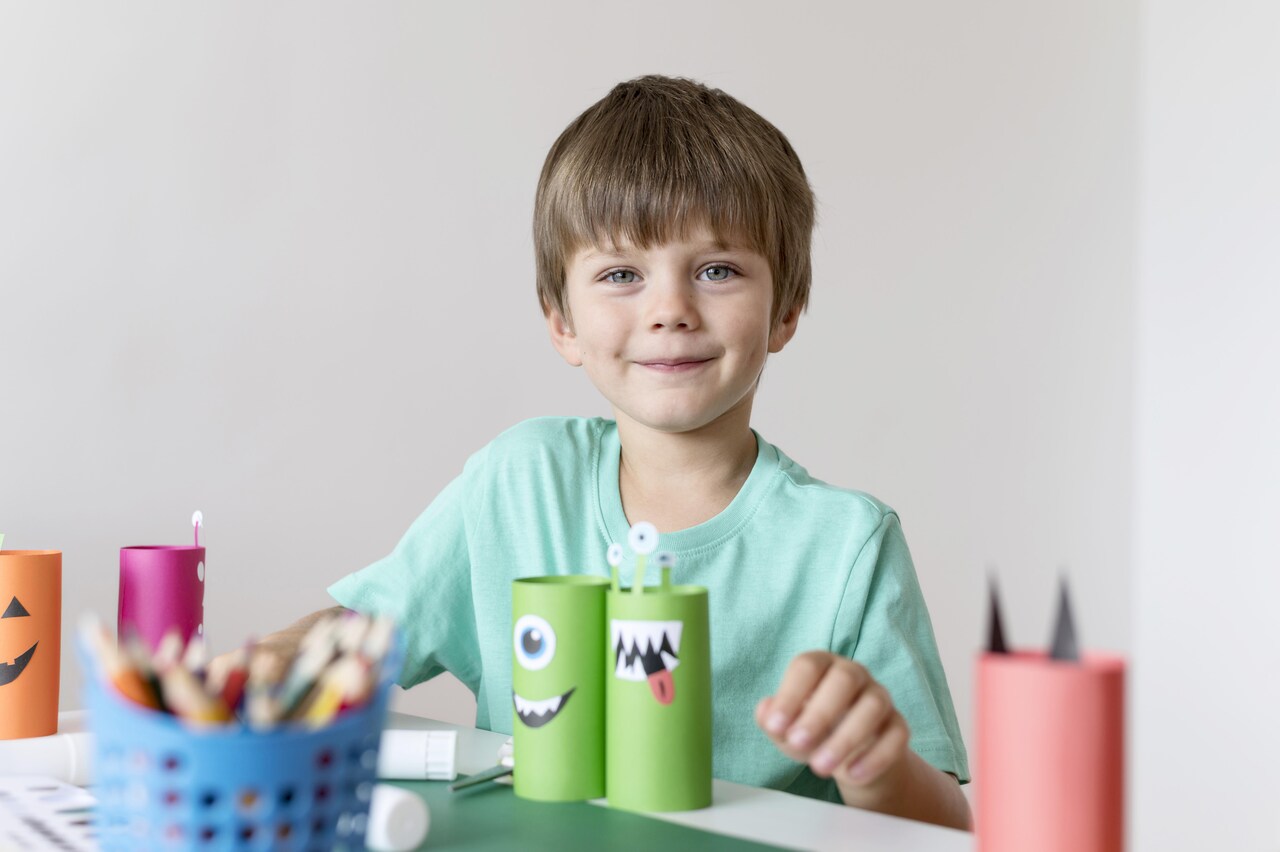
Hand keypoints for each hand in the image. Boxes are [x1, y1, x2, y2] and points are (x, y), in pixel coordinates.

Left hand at [755, 651, 910, 791]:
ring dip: (845, 738)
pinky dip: (876, 757)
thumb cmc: (813, 733)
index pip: (807, 666)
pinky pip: (896, 735)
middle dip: (819, 713)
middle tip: (798, 744)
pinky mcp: (898, 725)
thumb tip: (765, 712)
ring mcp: (880, 697)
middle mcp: (854, 674)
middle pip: (844, 679)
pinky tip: (852, 775)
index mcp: (822, 665)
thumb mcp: (787, 729)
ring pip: (873, 706)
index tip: (776, 726)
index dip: (790, 695)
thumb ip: (772, 720)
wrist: (851, 757)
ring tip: (820, 767)